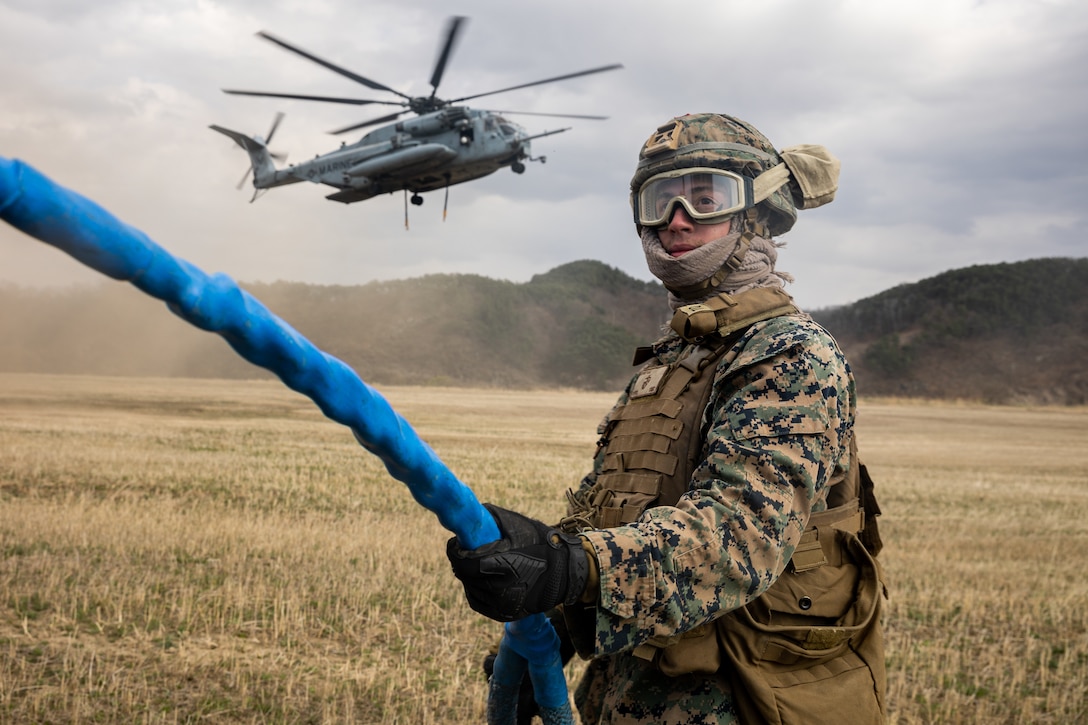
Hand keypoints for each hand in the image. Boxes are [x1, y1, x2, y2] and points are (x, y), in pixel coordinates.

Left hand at [446, 504, 588, 621]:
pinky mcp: (504, 614)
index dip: (455, 552)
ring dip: (468, 576)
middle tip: (464, 550)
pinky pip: (478, 602)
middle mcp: (500, 589)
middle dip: (461, 561)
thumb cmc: (542, 545)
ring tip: (476, 563)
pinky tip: (480, 579)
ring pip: (470, 589)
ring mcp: (502, 604)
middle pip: (465, 576)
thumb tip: (470, 516)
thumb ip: (492, 518)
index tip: (454, 543)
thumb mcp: (519, 525)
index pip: (464, 563)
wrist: (567, 573)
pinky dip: (475, 590)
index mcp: (502, 566)